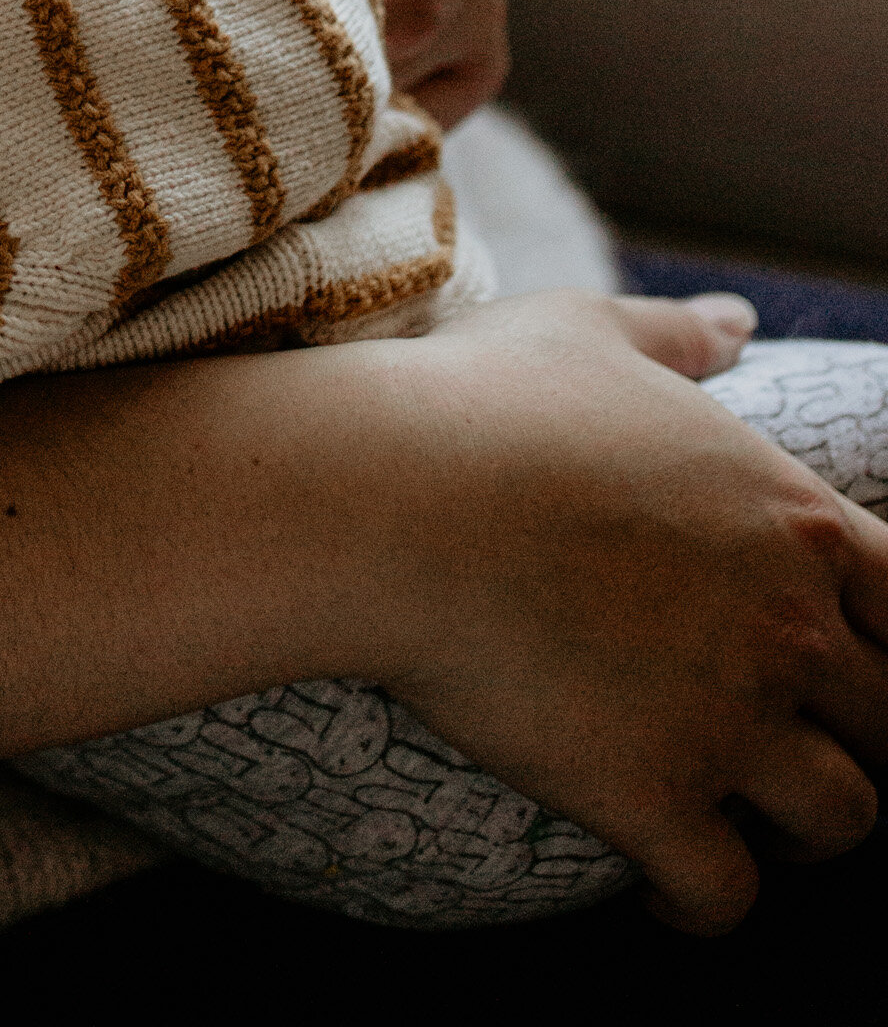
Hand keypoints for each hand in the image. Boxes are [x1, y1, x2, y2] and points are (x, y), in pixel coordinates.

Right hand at [358, 289, 887, 932]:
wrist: (385, 498)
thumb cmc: (480, 402)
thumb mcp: (589, 334)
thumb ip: (677, 338)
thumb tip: (736, 324)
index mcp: (790, 516)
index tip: (846, 657)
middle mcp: (785, 625)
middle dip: (852, 736)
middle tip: (788, 738)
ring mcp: (727, 720)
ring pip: (839, 819)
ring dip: (802, 826)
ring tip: (746, 817)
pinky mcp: (651, 796)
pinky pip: (728, 895)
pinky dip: (705, 902)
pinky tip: (662, 885)